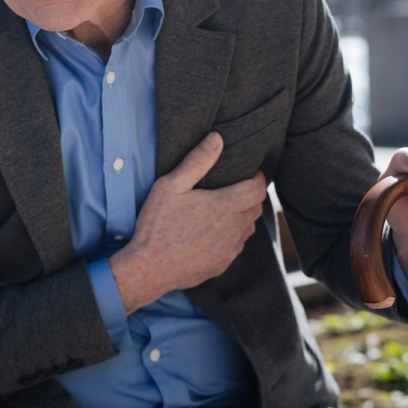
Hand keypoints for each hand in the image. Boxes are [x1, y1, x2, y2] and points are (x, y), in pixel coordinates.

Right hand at [109, 132, 266, 313]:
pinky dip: (231, 237)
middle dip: (249, 196)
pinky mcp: (222, 265)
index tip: (247, 173)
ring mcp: (230, 250)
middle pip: (256, 207)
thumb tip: (217, 139)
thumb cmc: (157, 226)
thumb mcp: (171, 186)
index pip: (258, 188)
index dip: (256, 178)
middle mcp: (234, 229)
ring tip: (223, 210)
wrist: (148, 269)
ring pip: (249, 228)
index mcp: (226, 206)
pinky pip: (236, 247)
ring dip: (242, 217)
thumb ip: (197, 161)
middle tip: (233, 188)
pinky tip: (212, 233)